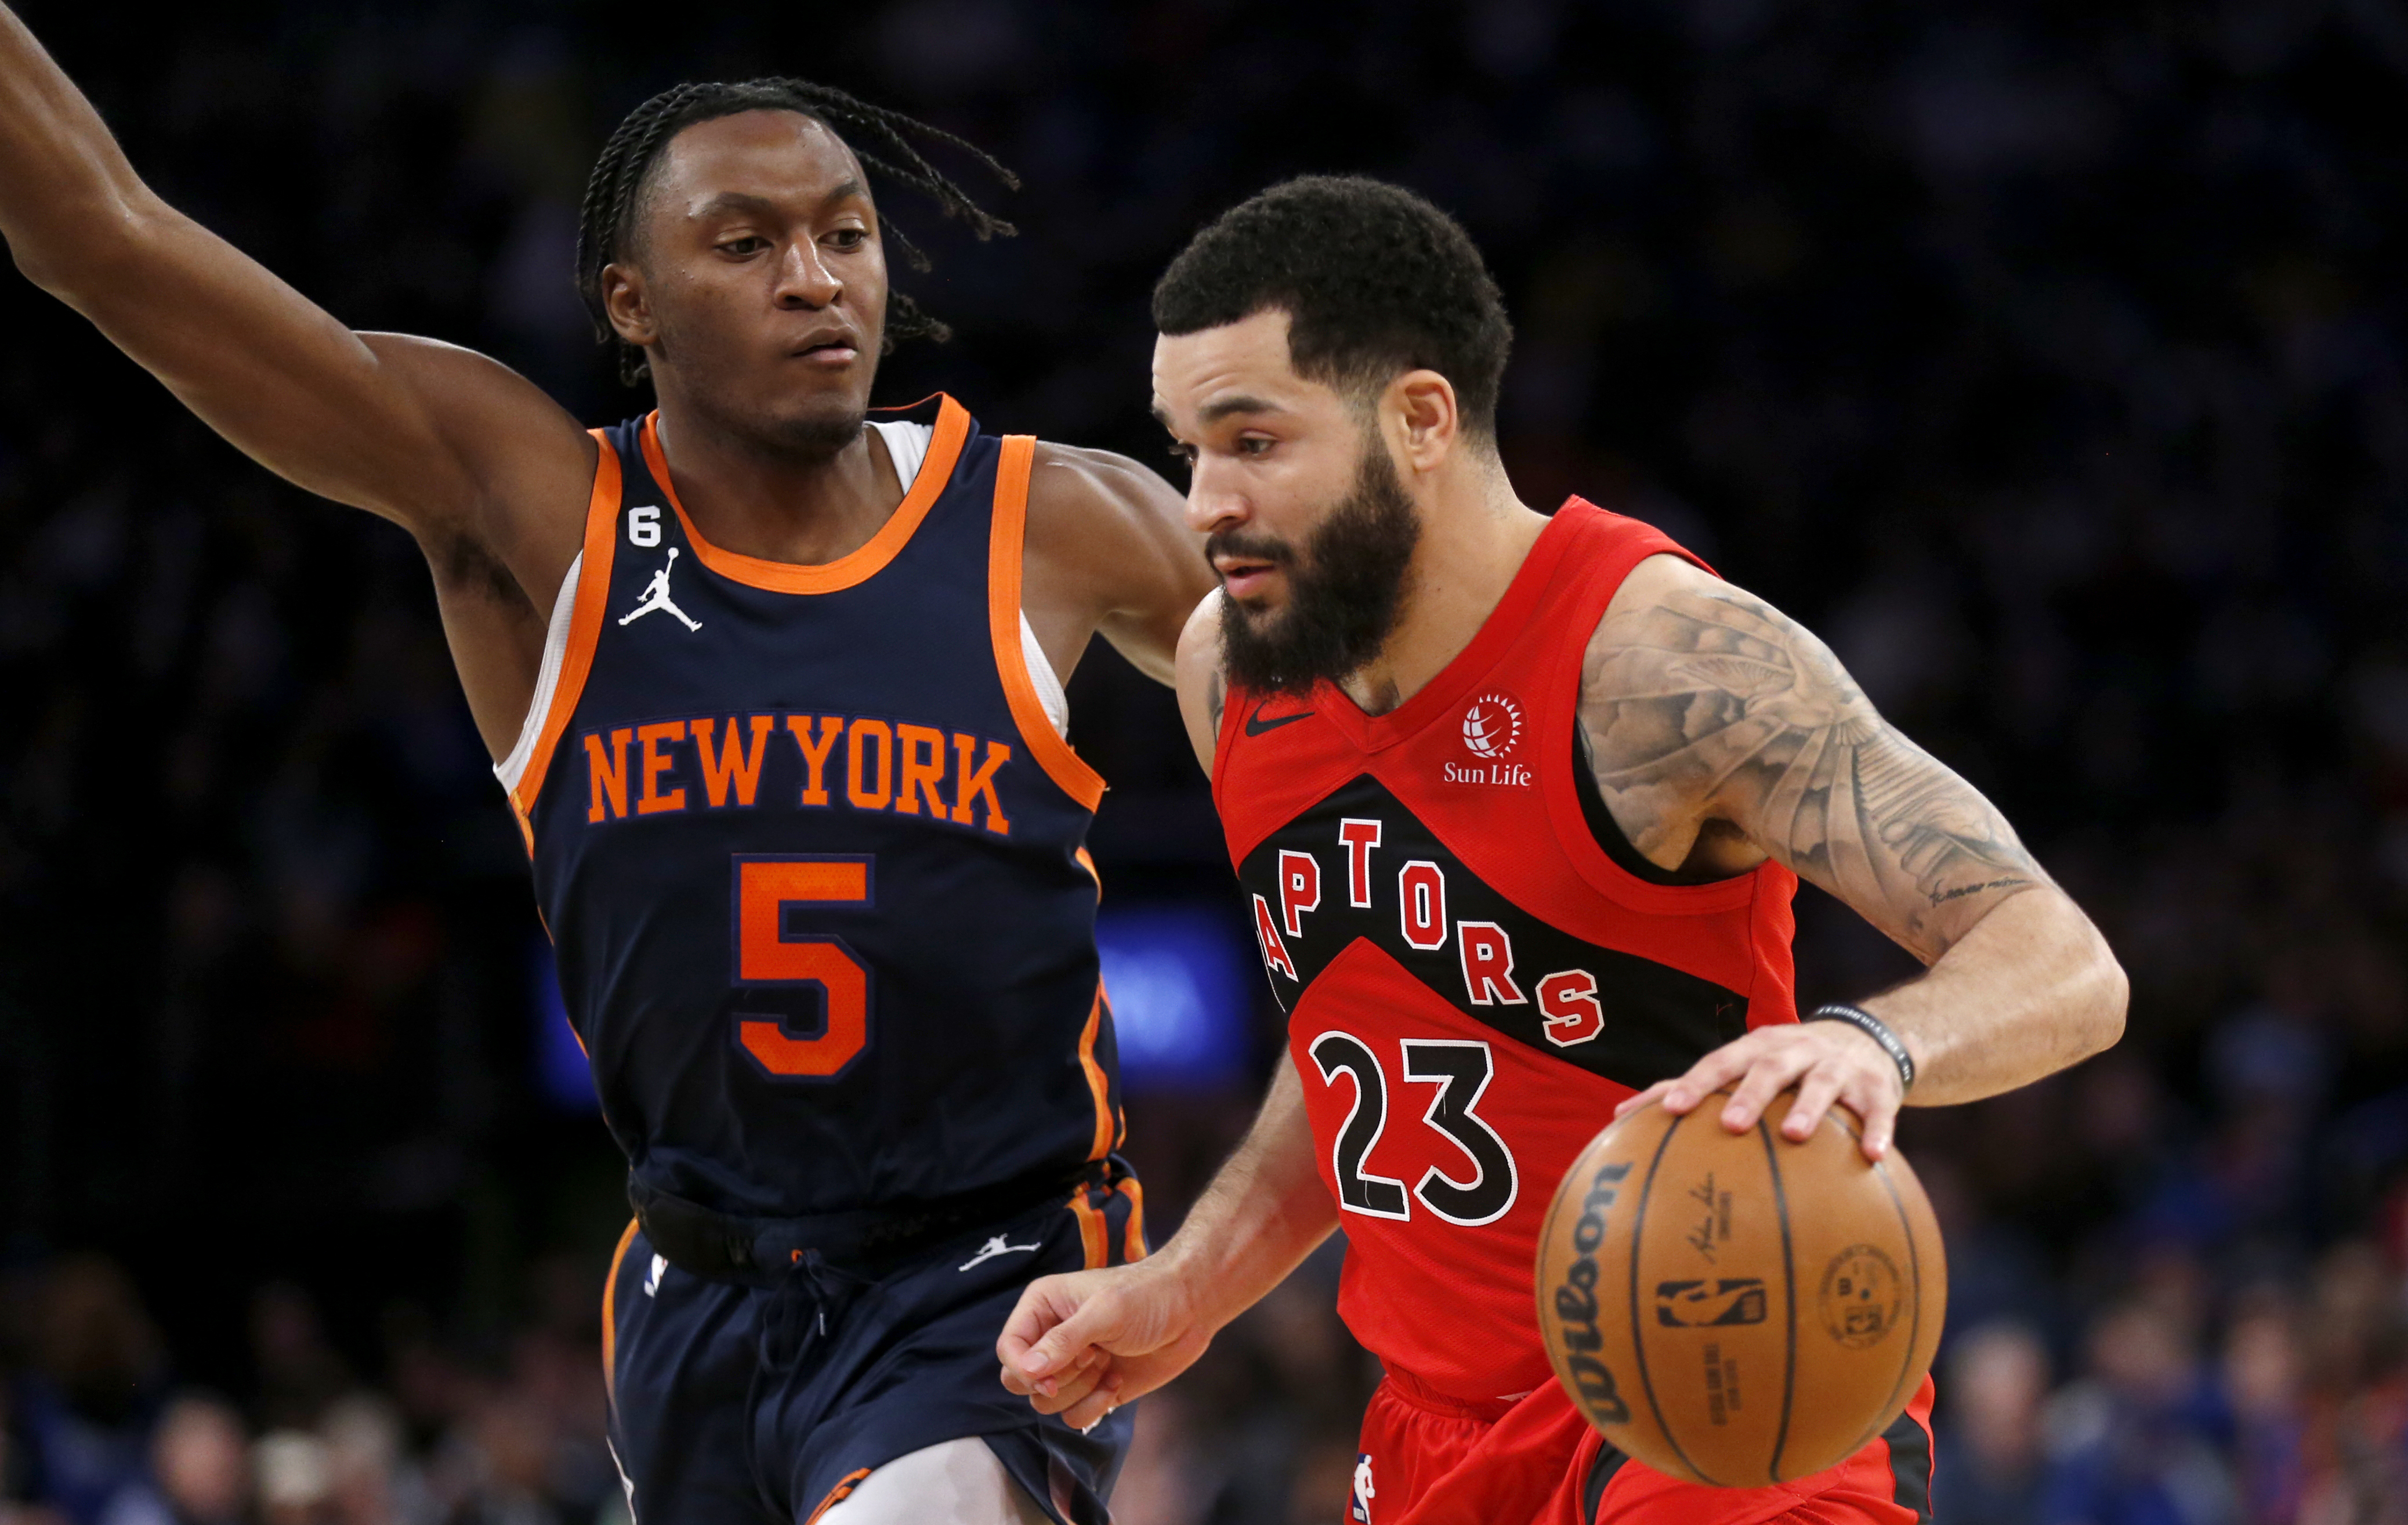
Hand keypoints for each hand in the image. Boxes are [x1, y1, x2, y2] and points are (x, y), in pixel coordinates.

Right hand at [996, 1261, 1215, 1430]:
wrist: (1189, 1311)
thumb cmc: (1147, 1297)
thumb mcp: (1105, 1312)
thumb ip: (1064, 1341)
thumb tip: (1029, 1371)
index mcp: (1043, 1307)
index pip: (1009, 1348)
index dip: (1023, 1368)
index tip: (1051, 1378)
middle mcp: (1050, 1338)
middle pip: (1019, 1381)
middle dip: (1055, 1380)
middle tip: (1090, 1359)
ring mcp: (1071, 1366)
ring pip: (1047, 1403)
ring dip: (1080, 1390)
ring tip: (1108, 1361)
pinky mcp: (1092, 1389)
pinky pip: (1073, 1416)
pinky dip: (1095, 1406)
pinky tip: (1117, 1379)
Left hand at [1612, 1020, 1909, 1160]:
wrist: (1868, 1039)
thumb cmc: (1785, 1064)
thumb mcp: (1743, 1065)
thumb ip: (1690, 1089)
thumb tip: (1618, 1116)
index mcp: (1756, 1048)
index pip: (1719, 1062)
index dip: (1696, 1083)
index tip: (1671, 1109)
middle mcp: (1795, 1050)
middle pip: (1768, 1068)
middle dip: (1749, 1094)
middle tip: (1732, 1124)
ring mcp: (1837, 1066)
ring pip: (1821, 1083)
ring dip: (1808, 1108)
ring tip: (1796, 1136)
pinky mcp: (1876, 1086)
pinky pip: (1879, 1109)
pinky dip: (1878, 1130)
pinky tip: (1874, 1157)